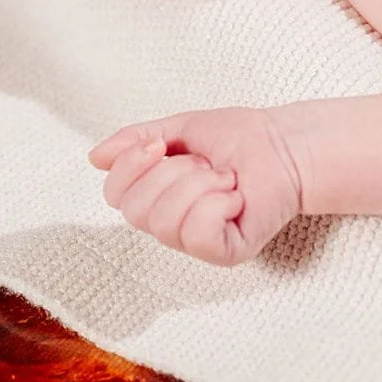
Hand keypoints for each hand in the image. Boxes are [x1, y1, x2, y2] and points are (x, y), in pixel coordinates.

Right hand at [89, 108, 305, 265]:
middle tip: (208, 165)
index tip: (161, 145)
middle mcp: (172, 226)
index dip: (131, 165)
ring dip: (199, 186)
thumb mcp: (180, 129)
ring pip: (165, 223)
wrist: (287, 145)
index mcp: (157, 199)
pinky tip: (235, 197)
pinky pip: (198, 236)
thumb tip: (95, 157)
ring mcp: (199, 243)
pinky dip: (216, 206)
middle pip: (135, 211)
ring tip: (226, 178)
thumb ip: (137, 140)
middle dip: (172, 175)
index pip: (114, 196)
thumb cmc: (241, 138)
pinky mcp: (226, 252)